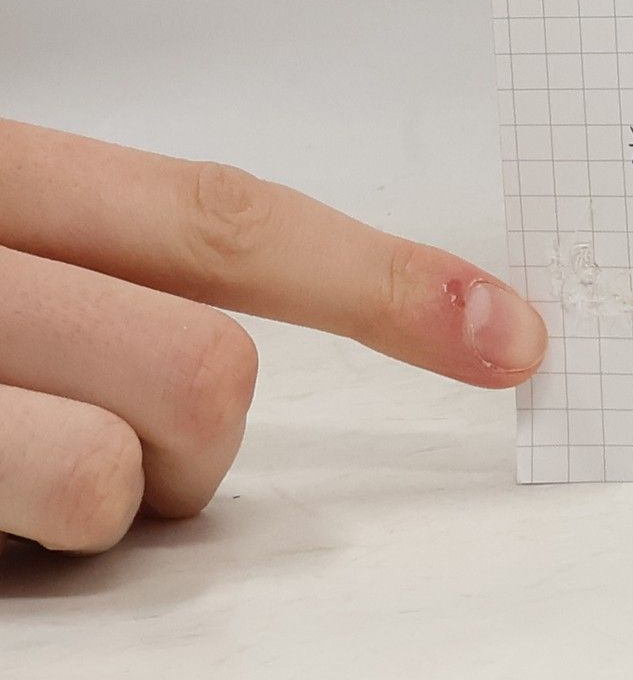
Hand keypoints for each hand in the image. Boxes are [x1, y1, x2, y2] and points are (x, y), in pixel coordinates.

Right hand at [0, 120, 544, 553]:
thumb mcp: (1, 232)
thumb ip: (117, 256)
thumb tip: (267, 320)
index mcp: (15, 177)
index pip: (231, 218)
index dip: (386, 277)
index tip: (503, 329)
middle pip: (206, 361)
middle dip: (204, 426)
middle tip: (123, 427)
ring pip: (125, 467)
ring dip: (117, 493)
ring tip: (34, 455)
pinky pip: (60, 518)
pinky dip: (46, 535)